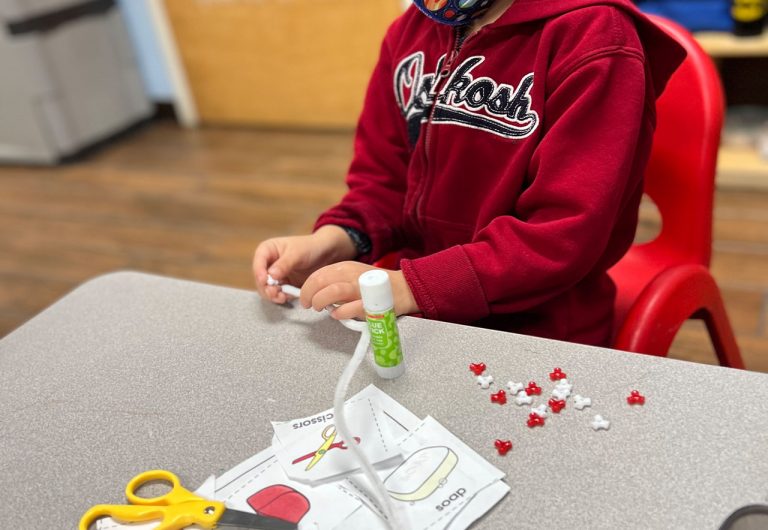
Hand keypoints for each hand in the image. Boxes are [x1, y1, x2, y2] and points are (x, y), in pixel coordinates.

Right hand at [253, 226, 356, 303]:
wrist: (326, 254)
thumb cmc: (310, 247)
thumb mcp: (297, 253)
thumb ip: (284, 264)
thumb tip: (270, 275)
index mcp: (268, 250)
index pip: (258, 261)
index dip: (259, 272)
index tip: (265, 280)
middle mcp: (269, 264)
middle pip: (260, 279)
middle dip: (266, 287)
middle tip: (274, 293)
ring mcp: (276, 276)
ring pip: (267, 289)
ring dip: (272, 295)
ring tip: (281, 298)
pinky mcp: (284, 285)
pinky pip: (278, 294)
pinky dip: (281, 297)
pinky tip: (287, 298)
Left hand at [300, 261, 418, 319]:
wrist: (404, 288)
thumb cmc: (376, 286)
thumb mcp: (353, 275)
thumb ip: (336, 281)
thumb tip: (317, 294)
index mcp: (346, 267)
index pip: (318, 274)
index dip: (307, 288)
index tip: (305, 298)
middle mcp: (351, 275)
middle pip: (321, 281)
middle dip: (309, 295)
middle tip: (309, 305)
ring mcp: (361, 288)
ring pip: (332, 291)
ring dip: (321, 301)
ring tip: (320, 309)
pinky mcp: (370, 303)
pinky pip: (349, 308)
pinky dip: (339, 313)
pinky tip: (337, 315)